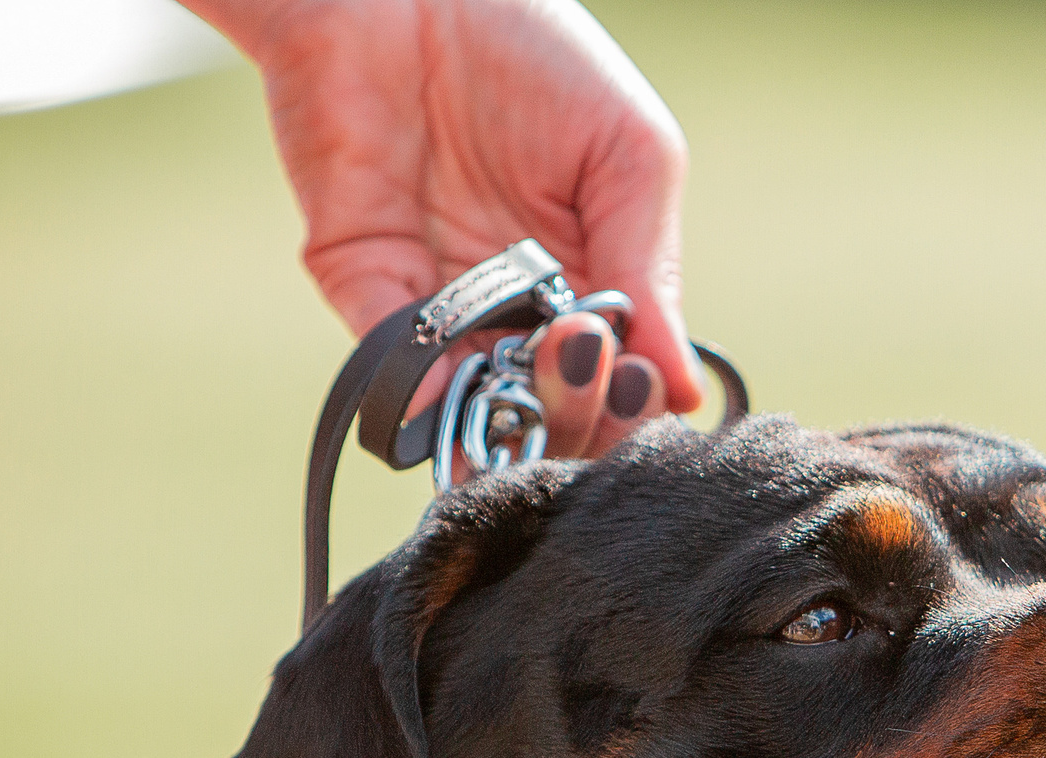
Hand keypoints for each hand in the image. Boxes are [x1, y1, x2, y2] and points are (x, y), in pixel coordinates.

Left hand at [184, 0, 698, 455]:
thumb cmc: (534, 51)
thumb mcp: (627, 155)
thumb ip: (649, 268)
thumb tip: (682, 389)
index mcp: (591, 285)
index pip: (616, 384)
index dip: (629, 405)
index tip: (639, 386)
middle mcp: (515, 311)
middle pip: (549, 414)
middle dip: (574, 416)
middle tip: (584, 364)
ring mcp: (438, 306)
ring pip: (471, 410)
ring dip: (503, 420)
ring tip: (530, 387)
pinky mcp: (362, 284)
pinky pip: (388, 365)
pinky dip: (419, 390)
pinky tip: (453, 381)